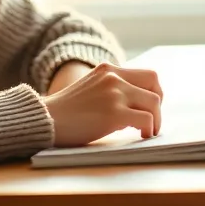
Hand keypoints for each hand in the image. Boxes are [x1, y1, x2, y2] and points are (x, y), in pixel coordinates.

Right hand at [42, 63, 163, 146]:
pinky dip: (149, 129)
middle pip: (154, 83)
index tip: (149, 107)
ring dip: (156, 120)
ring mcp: (114, 94)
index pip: (146, 74)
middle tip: (153, 120)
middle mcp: (113, 77)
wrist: (45, 120)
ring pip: (154, 102)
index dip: (153, 92)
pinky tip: (142, 135)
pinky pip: (146, 119)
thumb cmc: (65, 112)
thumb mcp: (90, 89)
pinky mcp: (114, 113)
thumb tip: (136, 107)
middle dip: (159, 103)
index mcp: (108, 69)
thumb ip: (111, 90)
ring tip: (148, 131)